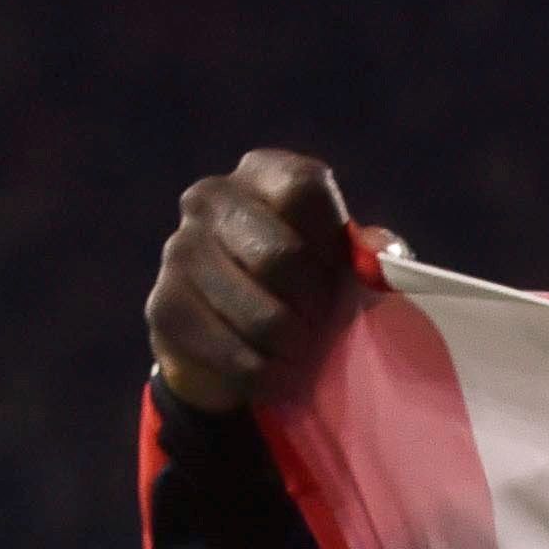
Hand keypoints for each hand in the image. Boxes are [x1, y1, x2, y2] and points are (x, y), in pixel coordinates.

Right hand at [145, 148, 390, 415]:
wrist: (240, 342)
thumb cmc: (307, 290)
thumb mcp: (347, 267)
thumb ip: (374, 254)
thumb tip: (384, 257)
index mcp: (263, 173)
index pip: (304, 188)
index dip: (331, 243)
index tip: (338, 274)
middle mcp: (211, 198)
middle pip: (280, 255)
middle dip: (314, 305)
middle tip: (321, 326)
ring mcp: (179, 250)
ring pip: (260, 315)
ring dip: (293, 349)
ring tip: (298, 353)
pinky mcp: (164, 307)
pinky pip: (233, 355)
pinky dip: (265, 375)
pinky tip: (272, 372)